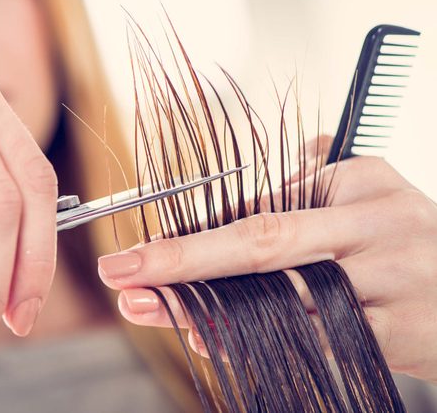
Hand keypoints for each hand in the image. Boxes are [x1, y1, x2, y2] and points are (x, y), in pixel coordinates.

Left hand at [98, 143, 436, 382]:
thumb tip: (220, 207)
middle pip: (261, 243)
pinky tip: (208, 339)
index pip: (261, 208)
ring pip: (279, 299)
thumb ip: (297, 188)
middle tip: (122, 272)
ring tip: (149, 308)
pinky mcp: (396, 334)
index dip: (194, 236)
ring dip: (206, 308)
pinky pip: (314, 339)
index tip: (140, 252)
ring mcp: (388, 282)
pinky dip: (255, 340)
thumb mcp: (361, 193)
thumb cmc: (402, 237)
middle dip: (182, 260)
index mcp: (359, 182)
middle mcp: (373, 226)